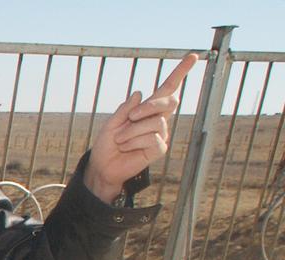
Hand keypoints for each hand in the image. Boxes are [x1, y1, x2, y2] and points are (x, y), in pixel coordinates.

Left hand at [85, 52, 198, 202]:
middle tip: (131, 116)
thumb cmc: (107, 144)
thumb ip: (124, 109)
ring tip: (120, 140)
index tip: (193, 56)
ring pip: (156, 123)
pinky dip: (135, 141)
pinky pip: (153, 139)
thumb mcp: (111, 123)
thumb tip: (139, 93)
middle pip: (169, 102)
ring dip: (133, 130)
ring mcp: (160, 134)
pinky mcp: (159, 149)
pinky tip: (127, 147)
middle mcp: (158, 120)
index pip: (168, 89)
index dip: (180, 73)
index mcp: (147, 110)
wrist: (102, 166)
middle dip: (151, 106)